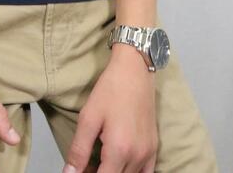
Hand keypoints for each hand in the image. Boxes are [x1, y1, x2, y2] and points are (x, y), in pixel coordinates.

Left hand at [61, 44, 158, 172]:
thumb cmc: (111, 90)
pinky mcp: (154, 148)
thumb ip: (78, 150)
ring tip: (97, 162)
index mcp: (119, 150)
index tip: (78, 171)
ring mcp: (148, 154)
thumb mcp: (88, 118)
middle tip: (85, 165)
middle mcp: (137, 157)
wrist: (135, 70)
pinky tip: (117, 165)